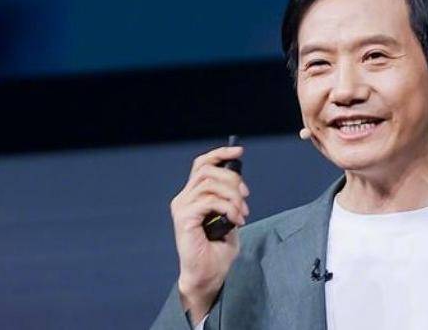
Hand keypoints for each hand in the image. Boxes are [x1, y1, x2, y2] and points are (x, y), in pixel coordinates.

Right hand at [169, 145, 249, 323]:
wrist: (208, 275)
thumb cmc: (218, 249)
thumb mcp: (229, 217)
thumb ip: (230, 199)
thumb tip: (239, 182)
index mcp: (193, 196)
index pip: (202, 165)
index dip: (220, 153)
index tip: (239, 151)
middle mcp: (184, 199)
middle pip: (208, 170)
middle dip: (233, 179)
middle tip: (245, 198)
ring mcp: (182, 208)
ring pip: (210, 184)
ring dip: (233, 197)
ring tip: (242, 214)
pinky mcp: (184, 218)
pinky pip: (210, 201)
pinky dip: (228, 208)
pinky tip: (236, 221)